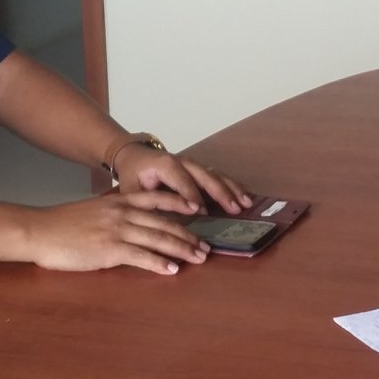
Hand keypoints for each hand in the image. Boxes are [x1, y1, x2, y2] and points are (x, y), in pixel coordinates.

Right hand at [25, 189, 210, 274]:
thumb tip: (129, 222)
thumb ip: (114, 213)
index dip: (181, 203)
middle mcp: (123, 213)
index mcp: (119, 201)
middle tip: (205, 247)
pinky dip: (160, 263)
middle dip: (189, 235)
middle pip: (165, 223)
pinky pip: (142, 256)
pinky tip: (172, 269)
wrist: (40, 230)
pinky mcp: (110, 250)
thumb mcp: (93, 210)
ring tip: (198, 258)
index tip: (199, 209)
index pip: (158, 199)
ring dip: (182, 249)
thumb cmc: (62, 223)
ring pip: (158, 239)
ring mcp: (118, 230)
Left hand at [115, 144, 252, 213]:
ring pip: (216, 175)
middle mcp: (183, 161)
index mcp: (165, 164)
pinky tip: (245, 197)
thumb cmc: (133, 175)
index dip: (191, 195)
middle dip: (220, 192)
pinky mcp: (199, 169)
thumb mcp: (133, 190)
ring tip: (246, 203)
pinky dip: (232, 186)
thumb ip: (148, 203)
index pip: (181, 180)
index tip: (200, 212)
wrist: (135, 156)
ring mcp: (194, 164)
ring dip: (232, 189)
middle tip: (234, 209)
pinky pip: (218, 176)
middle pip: (205, 176)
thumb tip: (164, 222)